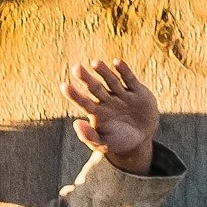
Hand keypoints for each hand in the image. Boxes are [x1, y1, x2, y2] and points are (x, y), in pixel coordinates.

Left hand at [64, 58, 160, 175]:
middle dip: (86, 79)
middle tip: (76, 68)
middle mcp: (107, 100)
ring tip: (95, 63)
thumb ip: (90, 136)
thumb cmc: (118, 142)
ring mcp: (122, 94)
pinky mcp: (137, 91)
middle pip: (95, 88)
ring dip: (103, 72)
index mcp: (97, 112)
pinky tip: (116, 63)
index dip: (74, 95)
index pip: (83, 102)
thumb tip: (76, 123)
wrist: (142, 138)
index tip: (64, 86)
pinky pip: (129, 79)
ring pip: (111, 81)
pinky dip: (124, 71)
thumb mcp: (104, 144)